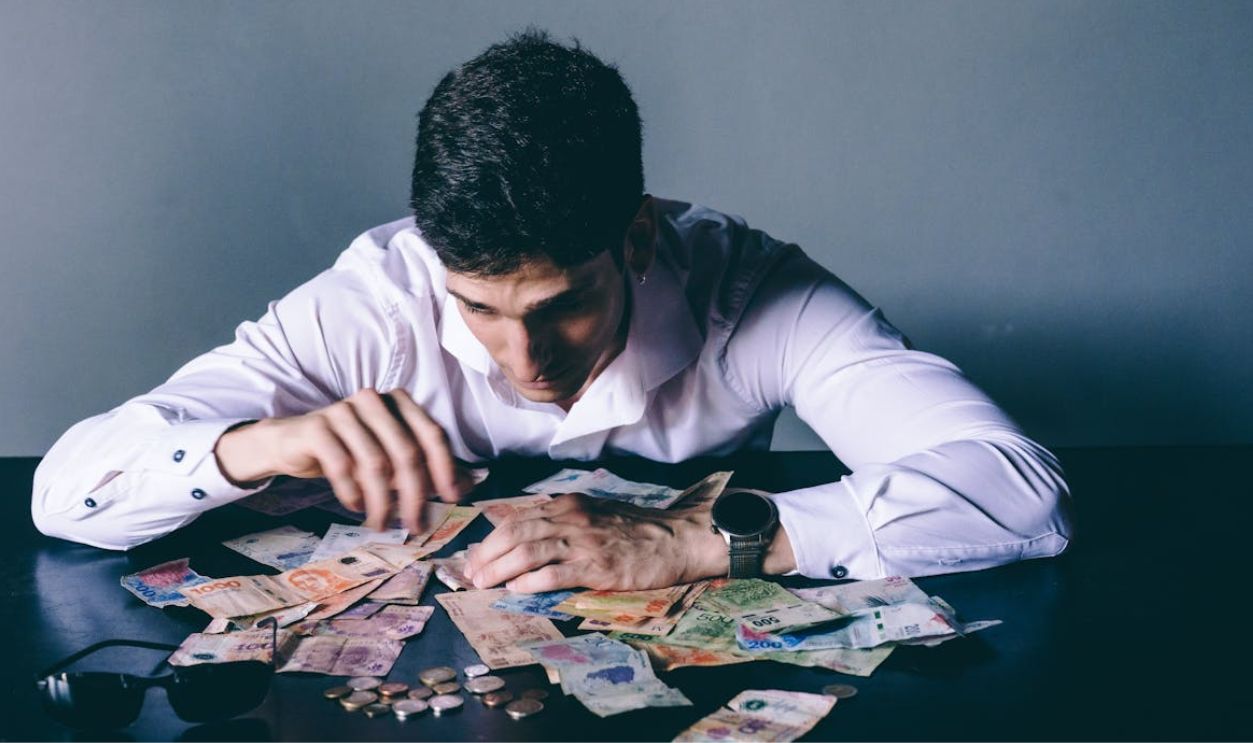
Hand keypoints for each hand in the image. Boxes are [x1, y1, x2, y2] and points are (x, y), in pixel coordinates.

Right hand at [214, 388, 474, 531]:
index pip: (432, 435)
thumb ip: (428, 466)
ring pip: (376, 464)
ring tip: (382, 524)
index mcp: (400, 401)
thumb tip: (470, 484)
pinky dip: (353, 493)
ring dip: (382, 501)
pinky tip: (357, 507)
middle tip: (416, 525)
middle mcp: (375, 400)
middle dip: (415, 495)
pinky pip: (342, 466)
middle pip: (407, 453)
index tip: (452, 500)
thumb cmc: (352, 450)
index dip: (446, 468)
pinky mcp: (318, 427)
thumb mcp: (392, 456)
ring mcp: (344, 410)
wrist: (294, 443)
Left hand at [464, 493, 727, 591]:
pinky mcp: (596, 566)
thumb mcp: (596, 513)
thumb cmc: (639, 530)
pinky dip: (529, 581)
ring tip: (483, 584)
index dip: (491, 539)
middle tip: (471, 574)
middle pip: (515, 533)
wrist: (678, 539)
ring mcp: (583, 542)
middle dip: (487, 555)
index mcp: (570, 505)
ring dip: (499, 569)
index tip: (476, 557)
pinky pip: (553, 572)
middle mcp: (572, 519)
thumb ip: (564, 521)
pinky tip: (515, 590)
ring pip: (528, 551)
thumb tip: (528, 535)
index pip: (518, 519)